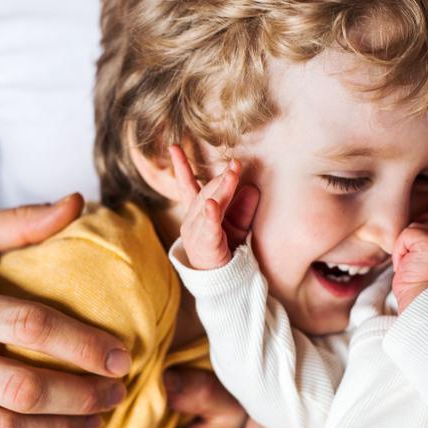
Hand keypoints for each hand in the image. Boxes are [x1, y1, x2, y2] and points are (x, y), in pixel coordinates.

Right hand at [169, 144, 258, 269]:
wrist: (221, 280)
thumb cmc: (225, 248)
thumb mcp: (237, 225)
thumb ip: (243, 208)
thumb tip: (253, 188)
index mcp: (196, 213)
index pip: (187, 186)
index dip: (181, 166)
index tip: (174, 147)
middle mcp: (192, 220)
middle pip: (206, 193)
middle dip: (221, 178)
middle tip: (235, 164)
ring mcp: (196, 232)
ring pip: (208, 205)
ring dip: (221, 189)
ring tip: (232, 174)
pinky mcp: (205, 245)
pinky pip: (209, 227)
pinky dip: (211, 215)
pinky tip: (214, 204)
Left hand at [391, 213, 427, 309]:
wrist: (424, 308)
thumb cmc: (422, 295)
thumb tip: (413, 239)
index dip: (422, 237)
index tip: (416, 258)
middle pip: (427, 222)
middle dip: (413, 241)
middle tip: (412, 264)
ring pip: (415, 228)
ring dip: (405, 248)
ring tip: (410, 268)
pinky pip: (406, 234)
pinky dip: (400, 251)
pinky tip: (406, 267)